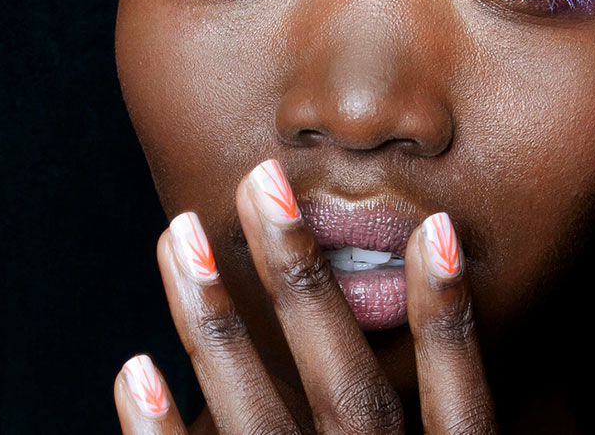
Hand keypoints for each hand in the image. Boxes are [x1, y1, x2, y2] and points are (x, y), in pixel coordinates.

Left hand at [114, 159, 496, 433]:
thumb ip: (458, 423)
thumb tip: (450, 299)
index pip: (460, 401)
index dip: (449, 315)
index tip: (436, 226)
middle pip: (348, 389)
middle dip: (302, 281)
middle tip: (263, 184)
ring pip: (263, 422)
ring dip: (216, 326)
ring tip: (179, 238)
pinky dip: (161, 432)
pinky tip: (135, 370)